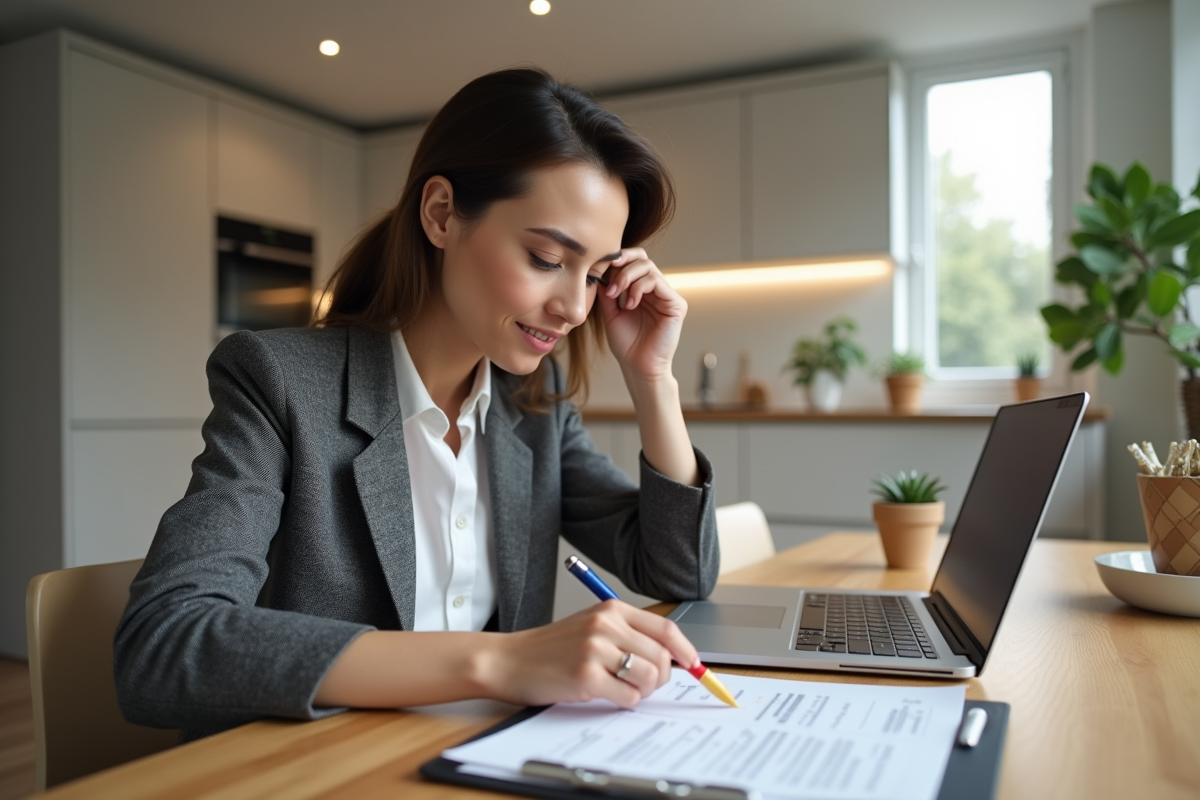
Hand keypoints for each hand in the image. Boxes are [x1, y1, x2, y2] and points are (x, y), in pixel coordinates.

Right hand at [482, 600, 698, 707]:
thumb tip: (673, 658)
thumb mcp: (592, 628)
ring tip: (620, 687)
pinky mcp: (586, 676)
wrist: (509, 660)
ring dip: (642, 691)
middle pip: (662, 657)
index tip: (694, 665)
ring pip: (649, 678)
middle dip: (660, 678)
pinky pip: (628, 697)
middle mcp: (606, 625)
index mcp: (611, 610)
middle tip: (641, 683)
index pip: (665, 628)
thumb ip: (629, 635)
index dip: (686, 650)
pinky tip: (603, 694)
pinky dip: (623, 702)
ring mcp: (595, 650)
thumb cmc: (552, 648)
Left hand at [596, 249, 686, 384]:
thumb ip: (608, 291)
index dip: (619, 259)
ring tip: (616, 296)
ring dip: (627, 278)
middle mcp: (657, 290)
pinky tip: (630, 305)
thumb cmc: (627, 344)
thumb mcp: (611, 313)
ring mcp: (668, 296)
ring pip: (648, 268)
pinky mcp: (676, 304)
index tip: (601, 267)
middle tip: (609, 284)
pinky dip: (638, 288)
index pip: (635, 262)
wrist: (638, 367)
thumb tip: (600, 269)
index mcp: (643, 290)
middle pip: (642, 259)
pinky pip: (656, 282)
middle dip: (622, 266)